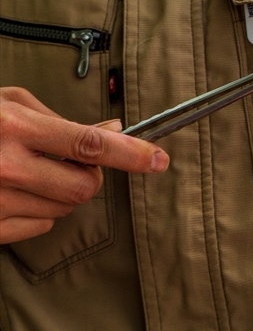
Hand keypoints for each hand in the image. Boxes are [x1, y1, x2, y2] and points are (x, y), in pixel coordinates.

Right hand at [0, 87, 168, 243]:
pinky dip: (36, 211)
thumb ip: (61, 118)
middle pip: (84, 187)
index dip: (131, 153)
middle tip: (69, 164)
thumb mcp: (7, 103)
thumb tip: (115, 127)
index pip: (90, 144)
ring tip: (27, 173)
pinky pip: (39, 226)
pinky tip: (13, 192)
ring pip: (64, 208)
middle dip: (87, 177)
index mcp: (14, 126)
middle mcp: (5, 165)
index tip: (158, 160)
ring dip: (58, 192)